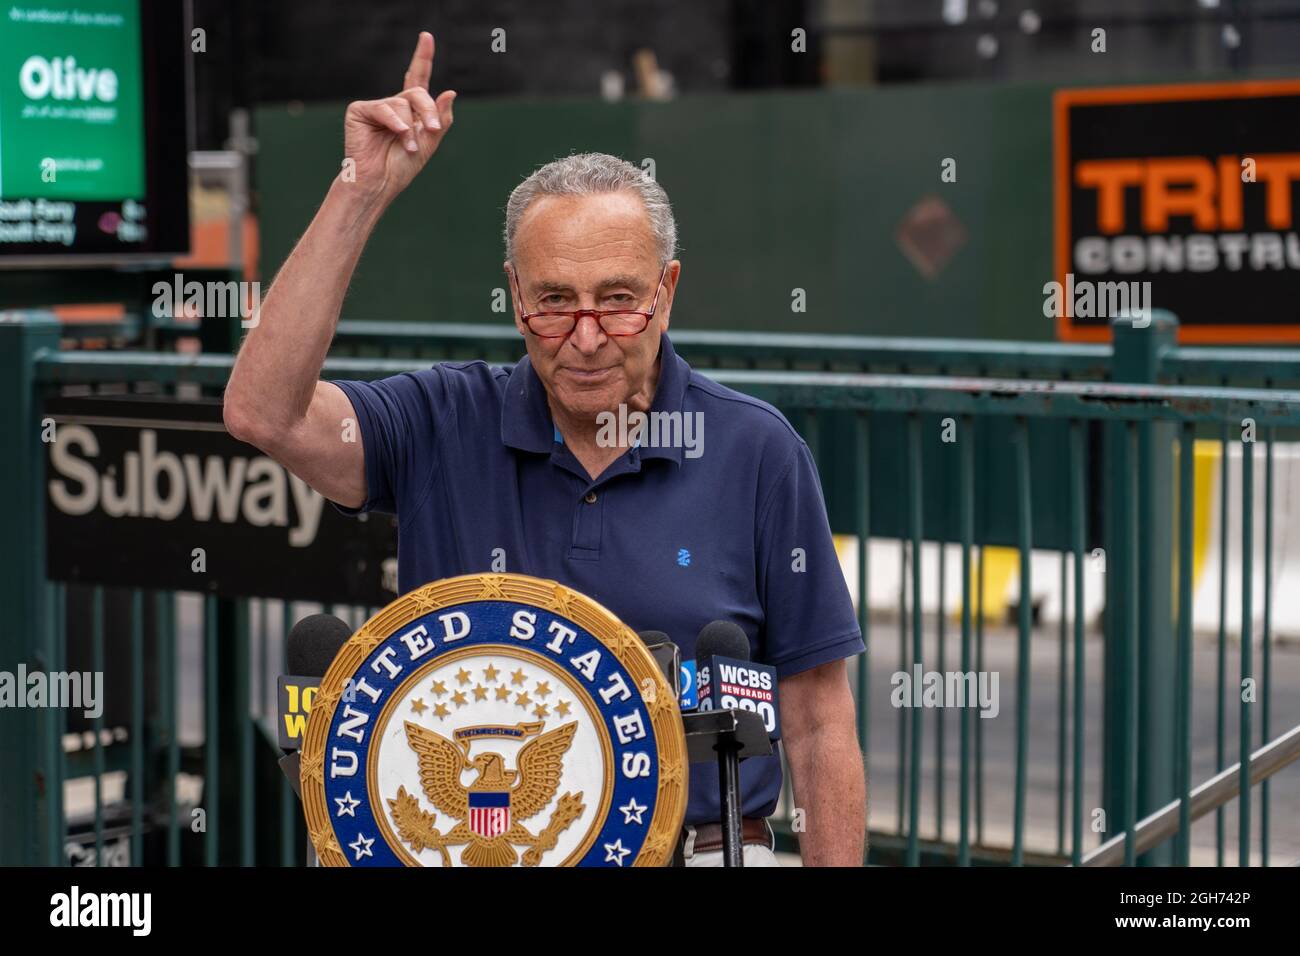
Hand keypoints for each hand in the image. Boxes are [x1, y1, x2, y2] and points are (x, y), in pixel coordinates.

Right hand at [342, 31, 455, 203]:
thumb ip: (441, 118)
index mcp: (410, 111)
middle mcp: (393, 105)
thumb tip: (450, 92)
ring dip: (411, 128)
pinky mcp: (360, 111)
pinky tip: (399, 135)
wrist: (380, 183)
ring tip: (408, 147)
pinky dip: (395, 122)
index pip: (417, 78)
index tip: (426, 37)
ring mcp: (376, 107)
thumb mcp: (429, 142)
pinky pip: (384, 108)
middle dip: (428, 111)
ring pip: (403, 102)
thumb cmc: (402, 167)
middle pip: (417, 93)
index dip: (422, 57)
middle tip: (432, 131)